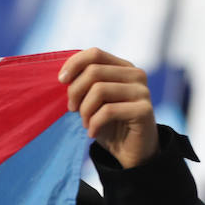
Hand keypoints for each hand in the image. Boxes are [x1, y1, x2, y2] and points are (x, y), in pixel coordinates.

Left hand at [60, 47, 158, 168]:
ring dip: (84, 110)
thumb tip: (63, 76)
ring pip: (99, 90)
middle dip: (75, 92)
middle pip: (93, 71)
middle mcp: (135, 75)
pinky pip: (108, 111)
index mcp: (122, 67)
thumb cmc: (107, 123)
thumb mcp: (91, 100)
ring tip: (85, 122)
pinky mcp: (144, 109)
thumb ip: (82, 84)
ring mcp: (142, 91)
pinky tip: (92, 132)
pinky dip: (94, 123)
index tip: (61, 81)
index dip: (74, 64)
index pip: (94, 53)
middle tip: (72, 110)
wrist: (129, 151)